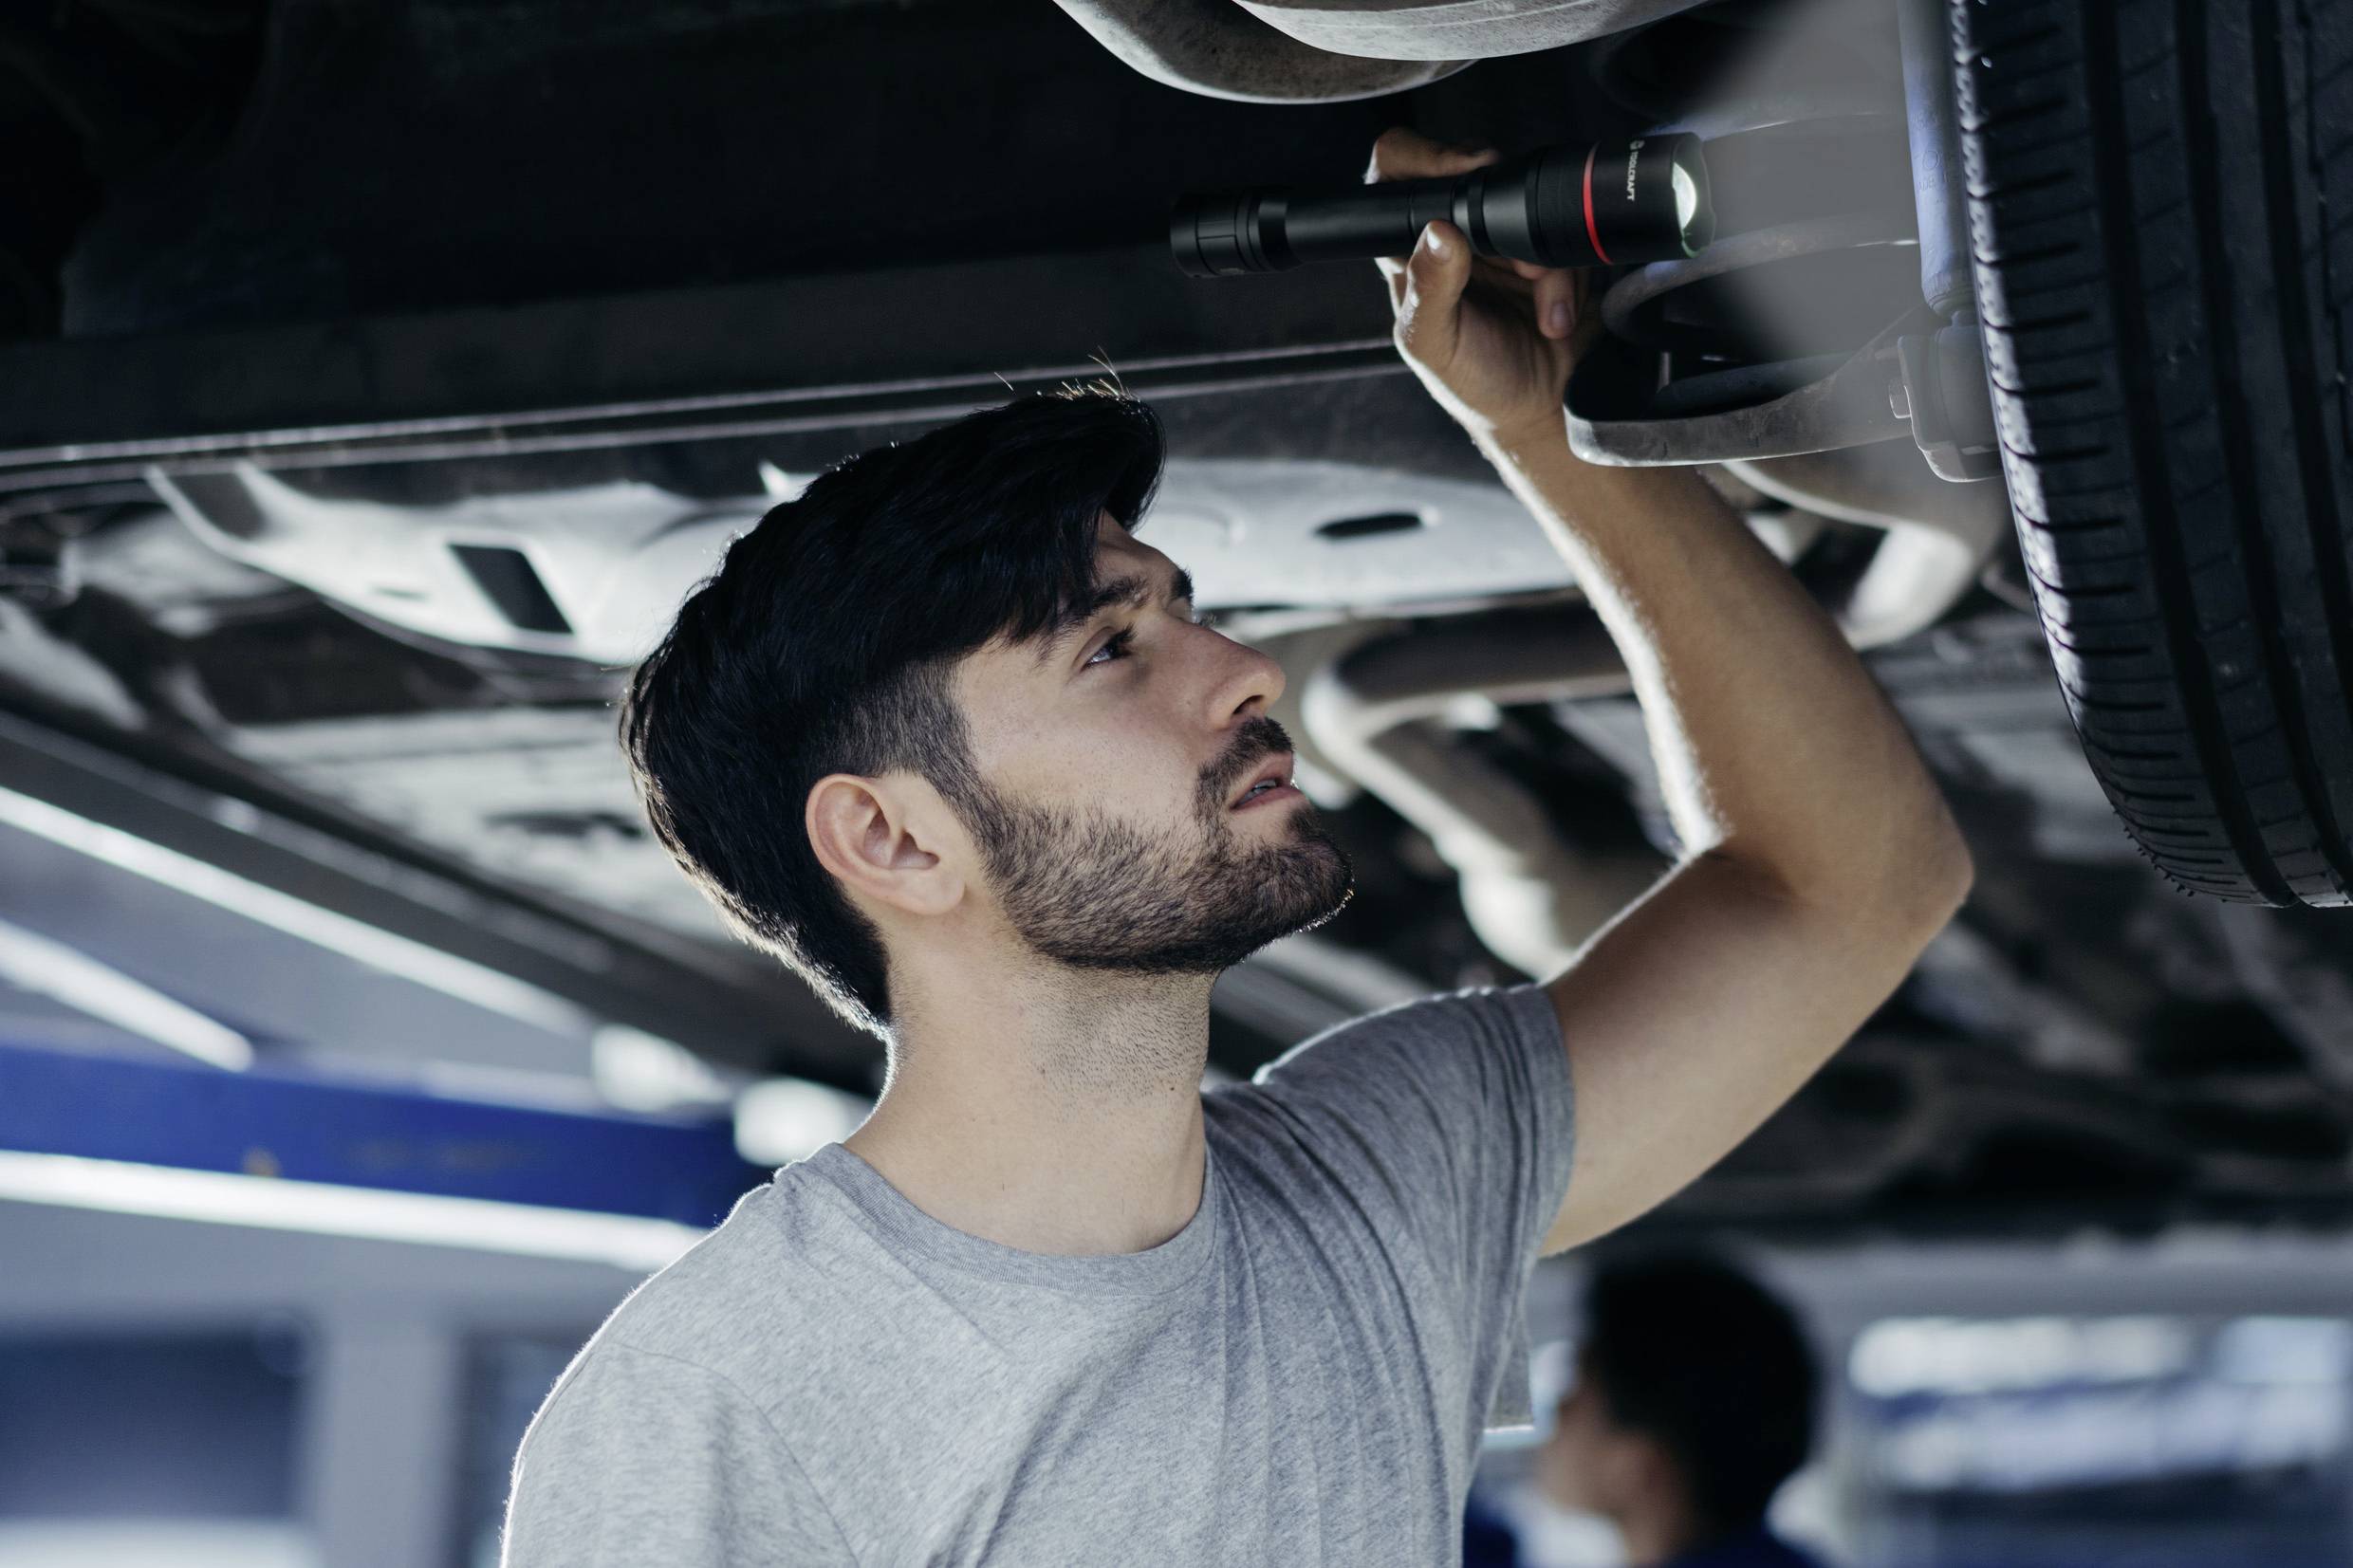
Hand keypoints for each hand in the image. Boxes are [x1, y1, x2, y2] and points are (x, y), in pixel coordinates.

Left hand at [1368, 127, 1601, 449]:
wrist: (1538, 409)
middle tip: (1512, 269)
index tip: (1462, 172)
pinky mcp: (1551, 249)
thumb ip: (1430, 290)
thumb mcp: (1435, 344)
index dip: (1425, 157)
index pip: (1398, 170)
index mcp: (1410, 249)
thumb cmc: (1472, 381)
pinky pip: (1568, 234)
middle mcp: (1454, 235)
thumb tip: (1437, 233)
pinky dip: (1570, 278)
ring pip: (1530, 206)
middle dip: (1506, 224)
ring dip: (1543, 262)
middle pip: (1479, 177)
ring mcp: (1504, 239)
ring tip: (1538, 310)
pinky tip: (1555, 313)